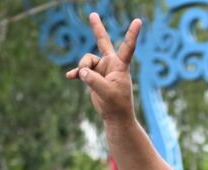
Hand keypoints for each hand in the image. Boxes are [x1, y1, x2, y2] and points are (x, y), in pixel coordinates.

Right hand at [66, 13, 142, 127]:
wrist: (115, 116)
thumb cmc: (116, 105)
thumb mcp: (106, 93)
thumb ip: (93, 81)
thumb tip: (81, 71)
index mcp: (120, 66)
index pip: (127, 47)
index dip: (132, 34)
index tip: (138, 21)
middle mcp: (111, 64)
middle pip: (103, 42)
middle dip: (97, 29)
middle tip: (92, 14)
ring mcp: (101, 69)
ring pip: (86, 60)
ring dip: (82, 68)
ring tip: (83, 78)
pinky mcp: (93, 76)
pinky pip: (81, 70)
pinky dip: (76, 73)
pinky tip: (69, 77)